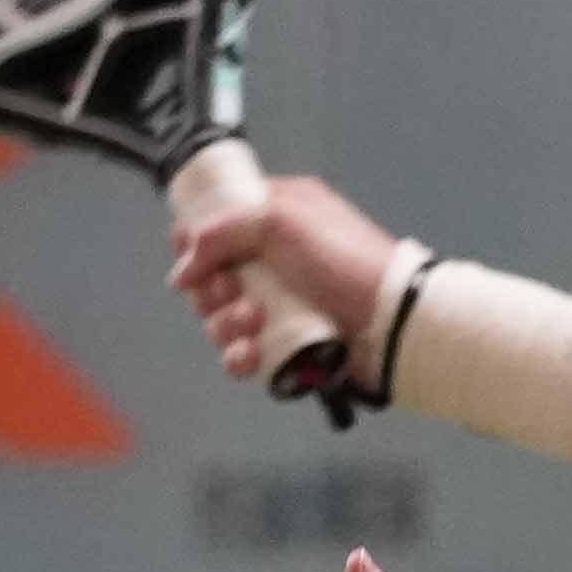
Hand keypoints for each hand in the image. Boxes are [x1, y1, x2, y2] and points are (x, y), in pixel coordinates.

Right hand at [169, 167, 399, 382]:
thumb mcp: (281, 221)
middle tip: (231, 292)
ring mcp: (278, 303)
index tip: (196, 259)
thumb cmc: (342, 259)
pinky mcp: (283, 343)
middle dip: (212, 289)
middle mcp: (272, 258)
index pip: (214, 223)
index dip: (195, 243)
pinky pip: (241, 353)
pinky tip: (252, 353)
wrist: (390, 319)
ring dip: (226, 323)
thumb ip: (222, 233)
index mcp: (274, 215)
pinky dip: (240, 356)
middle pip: (210, 276)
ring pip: (221, 318)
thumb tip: (182, 272)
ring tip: (254, 322)